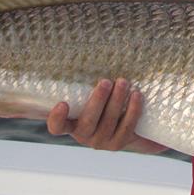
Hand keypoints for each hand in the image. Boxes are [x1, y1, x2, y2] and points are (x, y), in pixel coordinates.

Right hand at [46, 78, 164, 153]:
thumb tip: (73, 51)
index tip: (62, 104)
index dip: (57, 118)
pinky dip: (133, 111)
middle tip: (106, 81)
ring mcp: (101, 141)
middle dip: (98, 100)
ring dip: (117, 101)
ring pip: (109, 122)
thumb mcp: (85, 99)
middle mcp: (83, 136)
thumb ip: (80, 85)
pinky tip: (136, 95)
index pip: (57, 127)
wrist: (117, 130)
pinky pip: (127, 126)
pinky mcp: (119, 143)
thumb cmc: (96, 106)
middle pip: (88, 121)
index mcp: (70, 125)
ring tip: (124, 82)